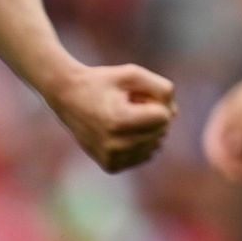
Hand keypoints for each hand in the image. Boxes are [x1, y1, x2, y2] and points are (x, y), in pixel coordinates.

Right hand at [44, 64, 177, 172]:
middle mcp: (115, 145)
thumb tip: (174, 115)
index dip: (154, 102)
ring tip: (124, 117)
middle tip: (128, 104)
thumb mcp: (133, 74)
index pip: (165, 117)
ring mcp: (112, 158)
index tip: (134, 96)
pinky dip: (139, 142)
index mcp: (119, 121)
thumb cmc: (102, 83)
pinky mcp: (111, 166)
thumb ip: (162, 89)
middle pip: (161, 132)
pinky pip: (144, 155)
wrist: (67, 97)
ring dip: (146, 129)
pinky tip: (121, 131)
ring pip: (155, 145)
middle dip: (152, 115)